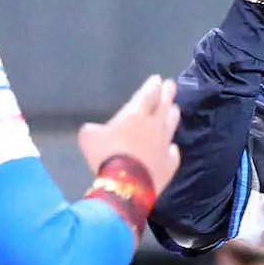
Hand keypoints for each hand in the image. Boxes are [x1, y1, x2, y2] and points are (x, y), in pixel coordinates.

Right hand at [78, 75, 180, 196]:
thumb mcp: (88, 137)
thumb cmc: (105, 155)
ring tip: (175, 108)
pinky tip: (172, 148)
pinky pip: (173, 152)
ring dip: (173, 115)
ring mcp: (164, 145)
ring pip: (171, 125)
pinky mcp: (169, 164)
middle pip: (164, 105)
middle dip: (167, 93)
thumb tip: (94, 130)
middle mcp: (153, 125)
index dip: (152, 86)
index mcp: (135, 114)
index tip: (158, 79)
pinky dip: (172, 148)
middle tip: (171, 84)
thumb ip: (93, 129)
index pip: (147, 94)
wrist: (126, 184)